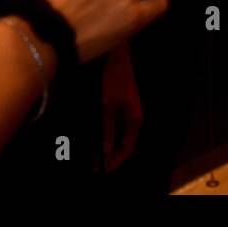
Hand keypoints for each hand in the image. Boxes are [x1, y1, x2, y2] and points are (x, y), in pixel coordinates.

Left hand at [101, 45, 142, 171]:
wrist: (116, 55)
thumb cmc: (113, 79)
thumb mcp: (107, 105)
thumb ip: (107, 128)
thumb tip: (107, 150)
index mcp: (134, 119)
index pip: (128, 148)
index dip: (116, 161)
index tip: (104, 171)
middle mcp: (132, 117)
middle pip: (123, 144)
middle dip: (110, 157)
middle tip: (95, 168)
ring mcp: (126, 111)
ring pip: (117, 135)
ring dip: (106, 146)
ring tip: (93, 157)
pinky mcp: (118, 104)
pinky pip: (113, 126)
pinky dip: (105, 134)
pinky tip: (94, 138)